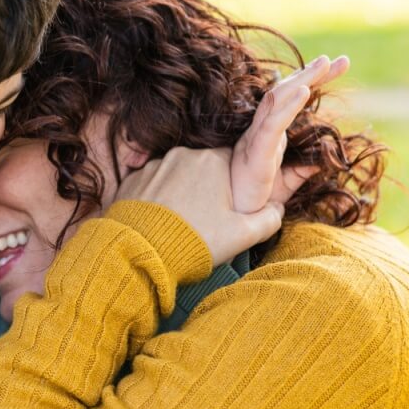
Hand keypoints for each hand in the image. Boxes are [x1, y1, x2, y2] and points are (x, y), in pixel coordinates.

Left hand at [116, 147, 283, 267]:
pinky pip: (151, 184)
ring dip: (180, 193)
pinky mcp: (132, 179)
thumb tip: (277, 210)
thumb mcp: (243, 235)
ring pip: (175, 176)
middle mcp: (182, 155)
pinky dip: (157, 199)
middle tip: (204, 218)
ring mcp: (154, 165)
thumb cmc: (195, 241)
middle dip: (206, 190)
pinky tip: (158, 221)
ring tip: (179, 223)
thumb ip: (268, 220)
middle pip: (202, 169)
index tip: (228, 207)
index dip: (232, 186)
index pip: (231, 164)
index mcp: (213, 161)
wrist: (140, 252)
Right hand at [231, 55, 348, 213]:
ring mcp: (258, 139)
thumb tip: (324, 162)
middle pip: (287, 93)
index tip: (339, 64)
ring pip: (278, 101)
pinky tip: (305, 91)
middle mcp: (263, 130)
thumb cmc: (254, 199)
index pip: (294, 100)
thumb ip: (303, 170)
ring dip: (302, 80)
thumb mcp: (287, 183)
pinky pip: (272, 124)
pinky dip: (289, 106)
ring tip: (324, 64)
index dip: (315, 81)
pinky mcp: (256, 152)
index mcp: (272, 134)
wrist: (235, 219)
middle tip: (341, 59)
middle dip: (313, 74)